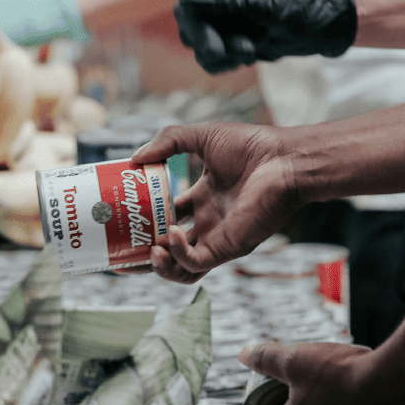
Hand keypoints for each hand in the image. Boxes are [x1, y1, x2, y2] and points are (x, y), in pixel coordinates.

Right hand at [132, 122, 303, 283]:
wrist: (285, 160)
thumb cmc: (253, 146)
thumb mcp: (202, 137)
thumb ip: (168, 142)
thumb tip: (135, 159)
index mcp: (202, 199)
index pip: (166, 216)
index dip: (142, 220)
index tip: (120, 217)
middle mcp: (208, 222)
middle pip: (169, 248)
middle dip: (143, 253)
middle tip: (121, 249)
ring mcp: (217, 237)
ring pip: (181, 268)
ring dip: (159, 266)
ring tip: (148, 251)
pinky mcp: (228, 247)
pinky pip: (196, 263)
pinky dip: (179, 256)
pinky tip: (171, 237)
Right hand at [175, 0, 356, 72]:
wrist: (315, 28)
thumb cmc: (293, 8)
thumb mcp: (261, 3)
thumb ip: (227, 1)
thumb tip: (190, 0)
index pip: (186, 7)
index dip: (196, 31)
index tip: (216, 49)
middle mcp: (210, 2)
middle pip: (189, 33)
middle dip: (214, 47)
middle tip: (246, 50)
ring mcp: (216, 24)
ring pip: (200, 52)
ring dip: (226, 58)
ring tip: (252, 50)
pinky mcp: (225, 43)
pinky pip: (212, 62)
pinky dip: (228, 65)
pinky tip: (250, 56)